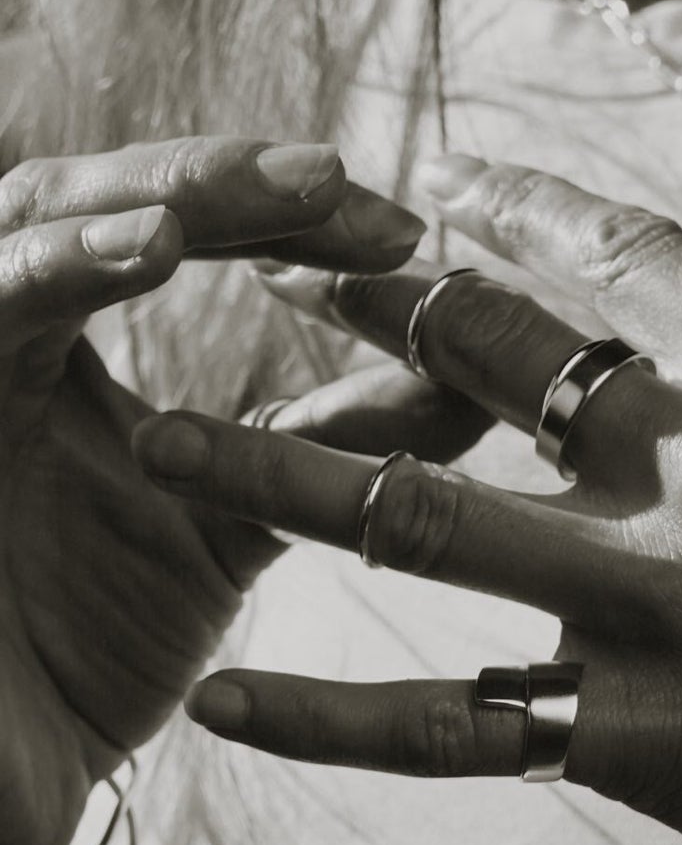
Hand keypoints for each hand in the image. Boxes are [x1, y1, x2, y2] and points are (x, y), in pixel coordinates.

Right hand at [0, 133, 475, 844]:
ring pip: (33, 221)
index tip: (407, 233)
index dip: (285, 224)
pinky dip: (59, 262)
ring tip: (283, 188)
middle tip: (348, 182)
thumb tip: (473, 389)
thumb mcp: (220, 536)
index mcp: (68, 362)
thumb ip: (322, 457)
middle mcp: (5, 343)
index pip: (170, 236)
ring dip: (156, 193)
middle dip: (230, 185)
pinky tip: (150, 243)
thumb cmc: (82, 663)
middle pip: (108, 206)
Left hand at [134, 104, 681, 844]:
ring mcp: (653, 605)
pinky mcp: (635, 738)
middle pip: (488, 344)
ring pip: (413, 514)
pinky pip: (444, 726)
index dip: (524, 201)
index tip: (447, 182)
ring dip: (272, 462)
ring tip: (158, 433)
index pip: (631, 252)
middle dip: (367, 290)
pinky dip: (328, 721)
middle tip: (271, 264)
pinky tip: (226, 708)